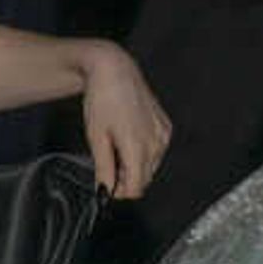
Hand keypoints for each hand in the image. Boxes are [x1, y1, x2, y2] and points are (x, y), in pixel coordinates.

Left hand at [71, 43, 170, 200]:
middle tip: (107, 166)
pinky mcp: (166, 127)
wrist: (114, 71)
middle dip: (126, 179)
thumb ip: (103, 168)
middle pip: (144, 179)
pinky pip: (157, 151)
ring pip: (151, 166)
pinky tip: (129, 138)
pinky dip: (144, 152)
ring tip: (116, 148)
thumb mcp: (96, 137)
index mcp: (137, 147)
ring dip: (135, 166)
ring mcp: (164, 134)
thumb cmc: (102, 100)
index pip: (136, 188)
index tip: (107, 188)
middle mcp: (156, 142)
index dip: (120, 193)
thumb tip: (104, 191)